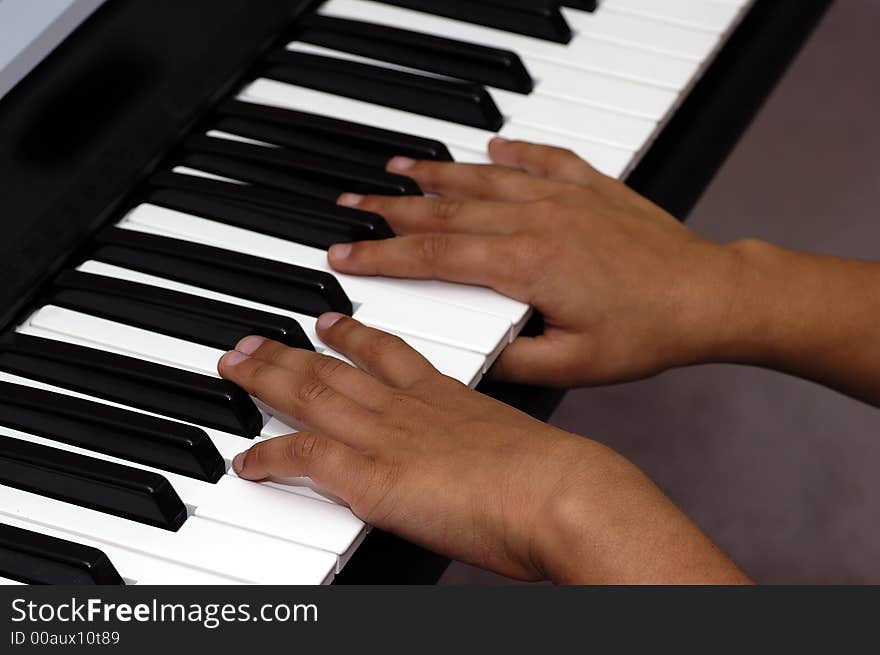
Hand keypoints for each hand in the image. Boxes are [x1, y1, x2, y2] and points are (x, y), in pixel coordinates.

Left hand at [218, 316, 747, 583]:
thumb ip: (497, 448)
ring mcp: (386, 437)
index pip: (390, 354)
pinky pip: (305, 459)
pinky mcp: (372, 475)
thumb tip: (503, 468)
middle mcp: (409, 407)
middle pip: (336, 368)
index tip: (331, 320)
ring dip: (268, 381)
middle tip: (256, 337)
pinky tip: (248, 462)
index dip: (354, 335)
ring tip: (237, 365)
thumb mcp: (523, 447)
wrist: (563, 493)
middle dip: (290, 350)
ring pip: (311, 396)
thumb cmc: (560, 478)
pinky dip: (271, 458)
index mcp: (447, 397)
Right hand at [329, 138, 745, 387]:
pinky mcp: (591, 188)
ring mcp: (564, 198)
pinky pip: (542, 159)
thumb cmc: (648, 332)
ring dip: (437, 173)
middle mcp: (536, 221)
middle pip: (446, 209)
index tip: (346, 255)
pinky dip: (512, 151)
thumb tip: (471, 357)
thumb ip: (513, 362)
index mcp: (524, 266)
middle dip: (391, 209)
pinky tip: (493, 145)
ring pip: (484, 178)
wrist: (710, 296)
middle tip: (353, 205)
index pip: (434, 258)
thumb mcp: (574, 368)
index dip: (383, 258)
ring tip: (399, 167)